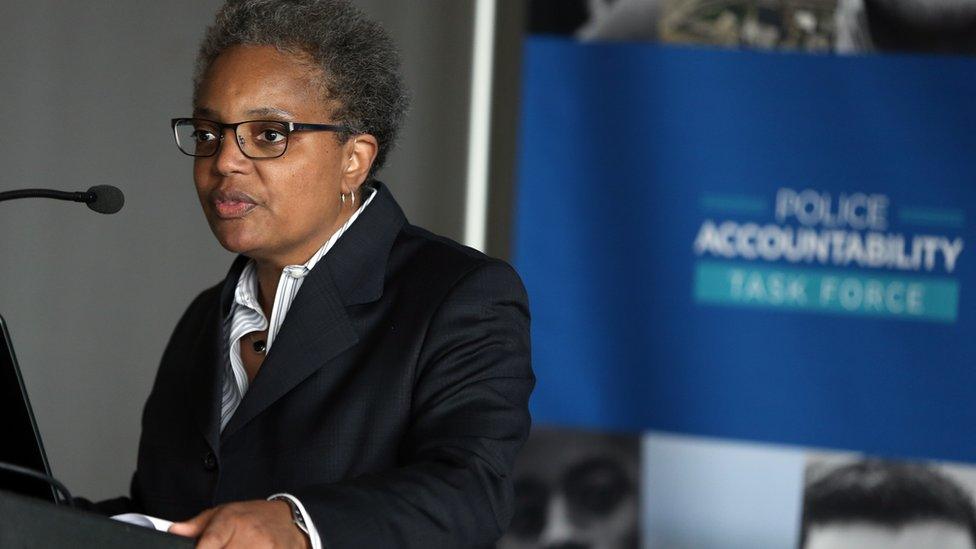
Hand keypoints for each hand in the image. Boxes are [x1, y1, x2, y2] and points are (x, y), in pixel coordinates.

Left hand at [168, 499, 309, 548]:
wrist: (291, 521)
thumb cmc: (254, 517)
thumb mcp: (225, 512)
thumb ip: (197, 525)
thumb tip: (174, 531)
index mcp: (232, 520)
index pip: (210, 541)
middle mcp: (250, 535)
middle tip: (225, 546)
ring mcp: (265, 548)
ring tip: (235, 548)